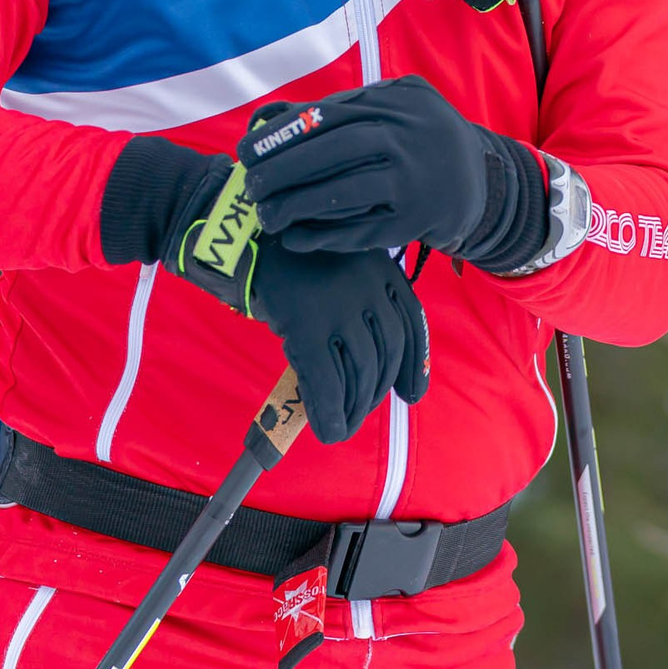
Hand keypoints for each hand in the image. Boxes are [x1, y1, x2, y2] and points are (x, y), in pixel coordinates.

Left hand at [238, 75, 548, 270]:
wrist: (484, 183)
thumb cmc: (422, 141)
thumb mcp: (394, 108)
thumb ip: (339, 107)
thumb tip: (270, 118)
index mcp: (401, 101)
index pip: (330, 113)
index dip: (283, 134)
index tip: (247, 151)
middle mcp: (411, 136)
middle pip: (337, 149)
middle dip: (285, 168)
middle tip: (251, 185)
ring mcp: (417, 180)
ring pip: (347, 192)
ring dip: (299, 205)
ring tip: (266, 215)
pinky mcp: (417, 220)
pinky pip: (362, 230)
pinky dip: (325, 236)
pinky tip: (295, 239)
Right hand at [248, 246, 428, 443]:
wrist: (252, 238)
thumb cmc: (298, 261)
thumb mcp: (345, 267)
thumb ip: (365, 302)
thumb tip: (376, 369)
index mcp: (382, 270)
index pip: (412, 324)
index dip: (415, 365)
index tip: (412, 395)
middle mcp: (369, 286)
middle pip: (386, 353)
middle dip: (377, 391)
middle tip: (362, 412)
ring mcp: (339, 305)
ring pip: (360, 371)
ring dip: (355, 407)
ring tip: (344, 425)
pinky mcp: (307, 325)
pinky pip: (326, 380)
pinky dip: (329, 411)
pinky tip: (329, 430)